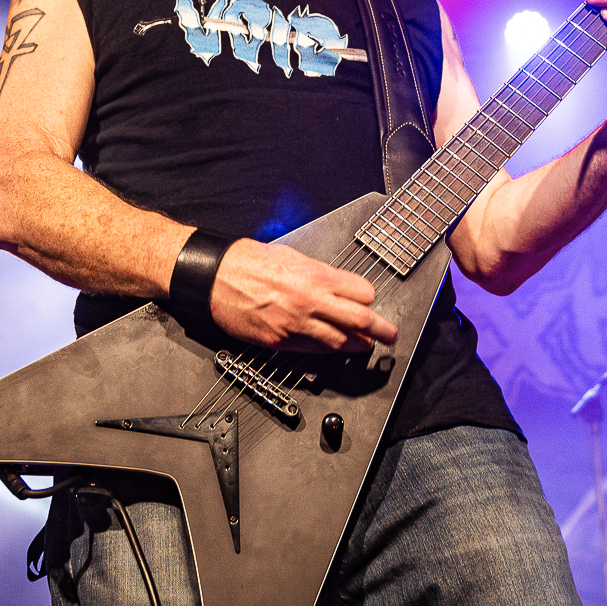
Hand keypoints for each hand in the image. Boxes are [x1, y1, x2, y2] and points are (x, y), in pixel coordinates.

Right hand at [207, 238, 397, 352]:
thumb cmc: (248, 261)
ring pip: (339, 341)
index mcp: (315, 275)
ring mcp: (296, 324)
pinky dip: (327, 350)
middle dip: (382, 329)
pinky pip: (312, 350)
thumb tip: (335, 285)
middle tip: (391, 334)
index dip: (369, 299)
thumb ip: (317, 273)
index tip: (371, 302)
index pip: (361, 292)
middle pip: (360, 319)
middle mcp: (310, 300)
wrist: (215, 277)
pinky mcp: (280, 341)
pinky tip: (335, 349)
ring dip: (357, 345)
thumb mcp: (292, 255)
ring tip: (366, 346)